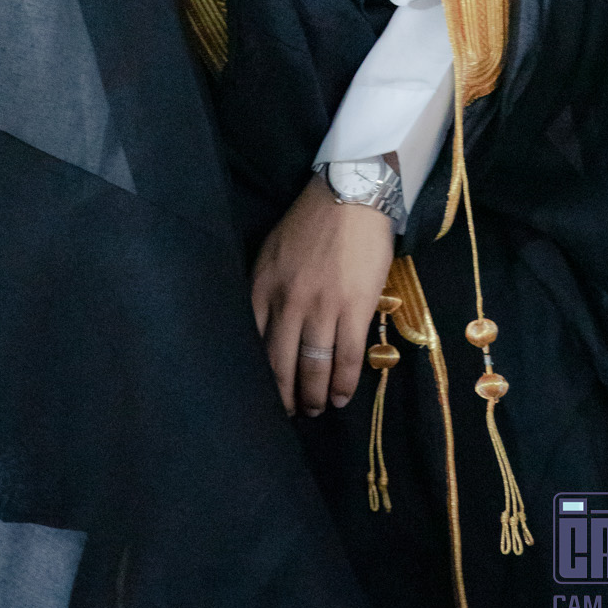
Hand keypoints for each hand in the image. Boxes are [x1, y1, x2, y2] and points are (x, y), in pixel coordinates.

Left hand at [250, 173, 394, 418]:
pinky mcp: (354, 307)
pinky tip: (340, 397)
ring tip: (316, 408)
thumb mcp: (272, 252)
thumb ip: (266, 289)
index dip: (259, 376)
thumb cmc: (310, 222)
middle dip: (285, 396)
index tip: (263, 395)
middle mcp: (287, 301)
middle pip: (280, 364)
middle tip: (291, 413)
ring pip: (314, 367)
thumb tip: (263, 328)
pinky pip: (347, 358)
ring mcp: (321, 306)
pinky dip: (343, 383)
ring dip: (314, 395)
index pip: (253, 343)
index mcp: (262, 285)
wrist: (350, 194)